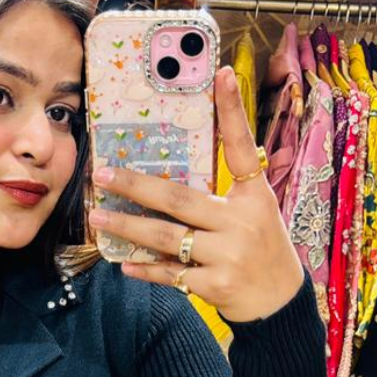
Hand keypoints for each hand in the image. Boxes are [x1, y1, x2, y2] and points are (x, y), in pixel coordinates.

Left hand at [87, 65, 304, 322]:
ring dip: (127, 227)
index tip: (220, 74)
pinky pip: (170, 274)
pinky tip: (124, 263)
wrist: (278, 303)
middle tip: (101, 175)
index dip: (232, 111)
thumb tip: (165, 180)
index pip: (241, 148)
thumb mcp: (253, 214)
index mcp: (254, 196)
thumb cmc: (260, 250)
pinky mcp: (215, 284)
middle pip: (179, 198)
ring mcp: (228, 254)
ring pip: (166, 237)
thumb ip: (219, 196)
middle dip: (135, 186)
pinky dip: (145, 269)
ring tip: (98, 218)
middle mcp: (242, 221)